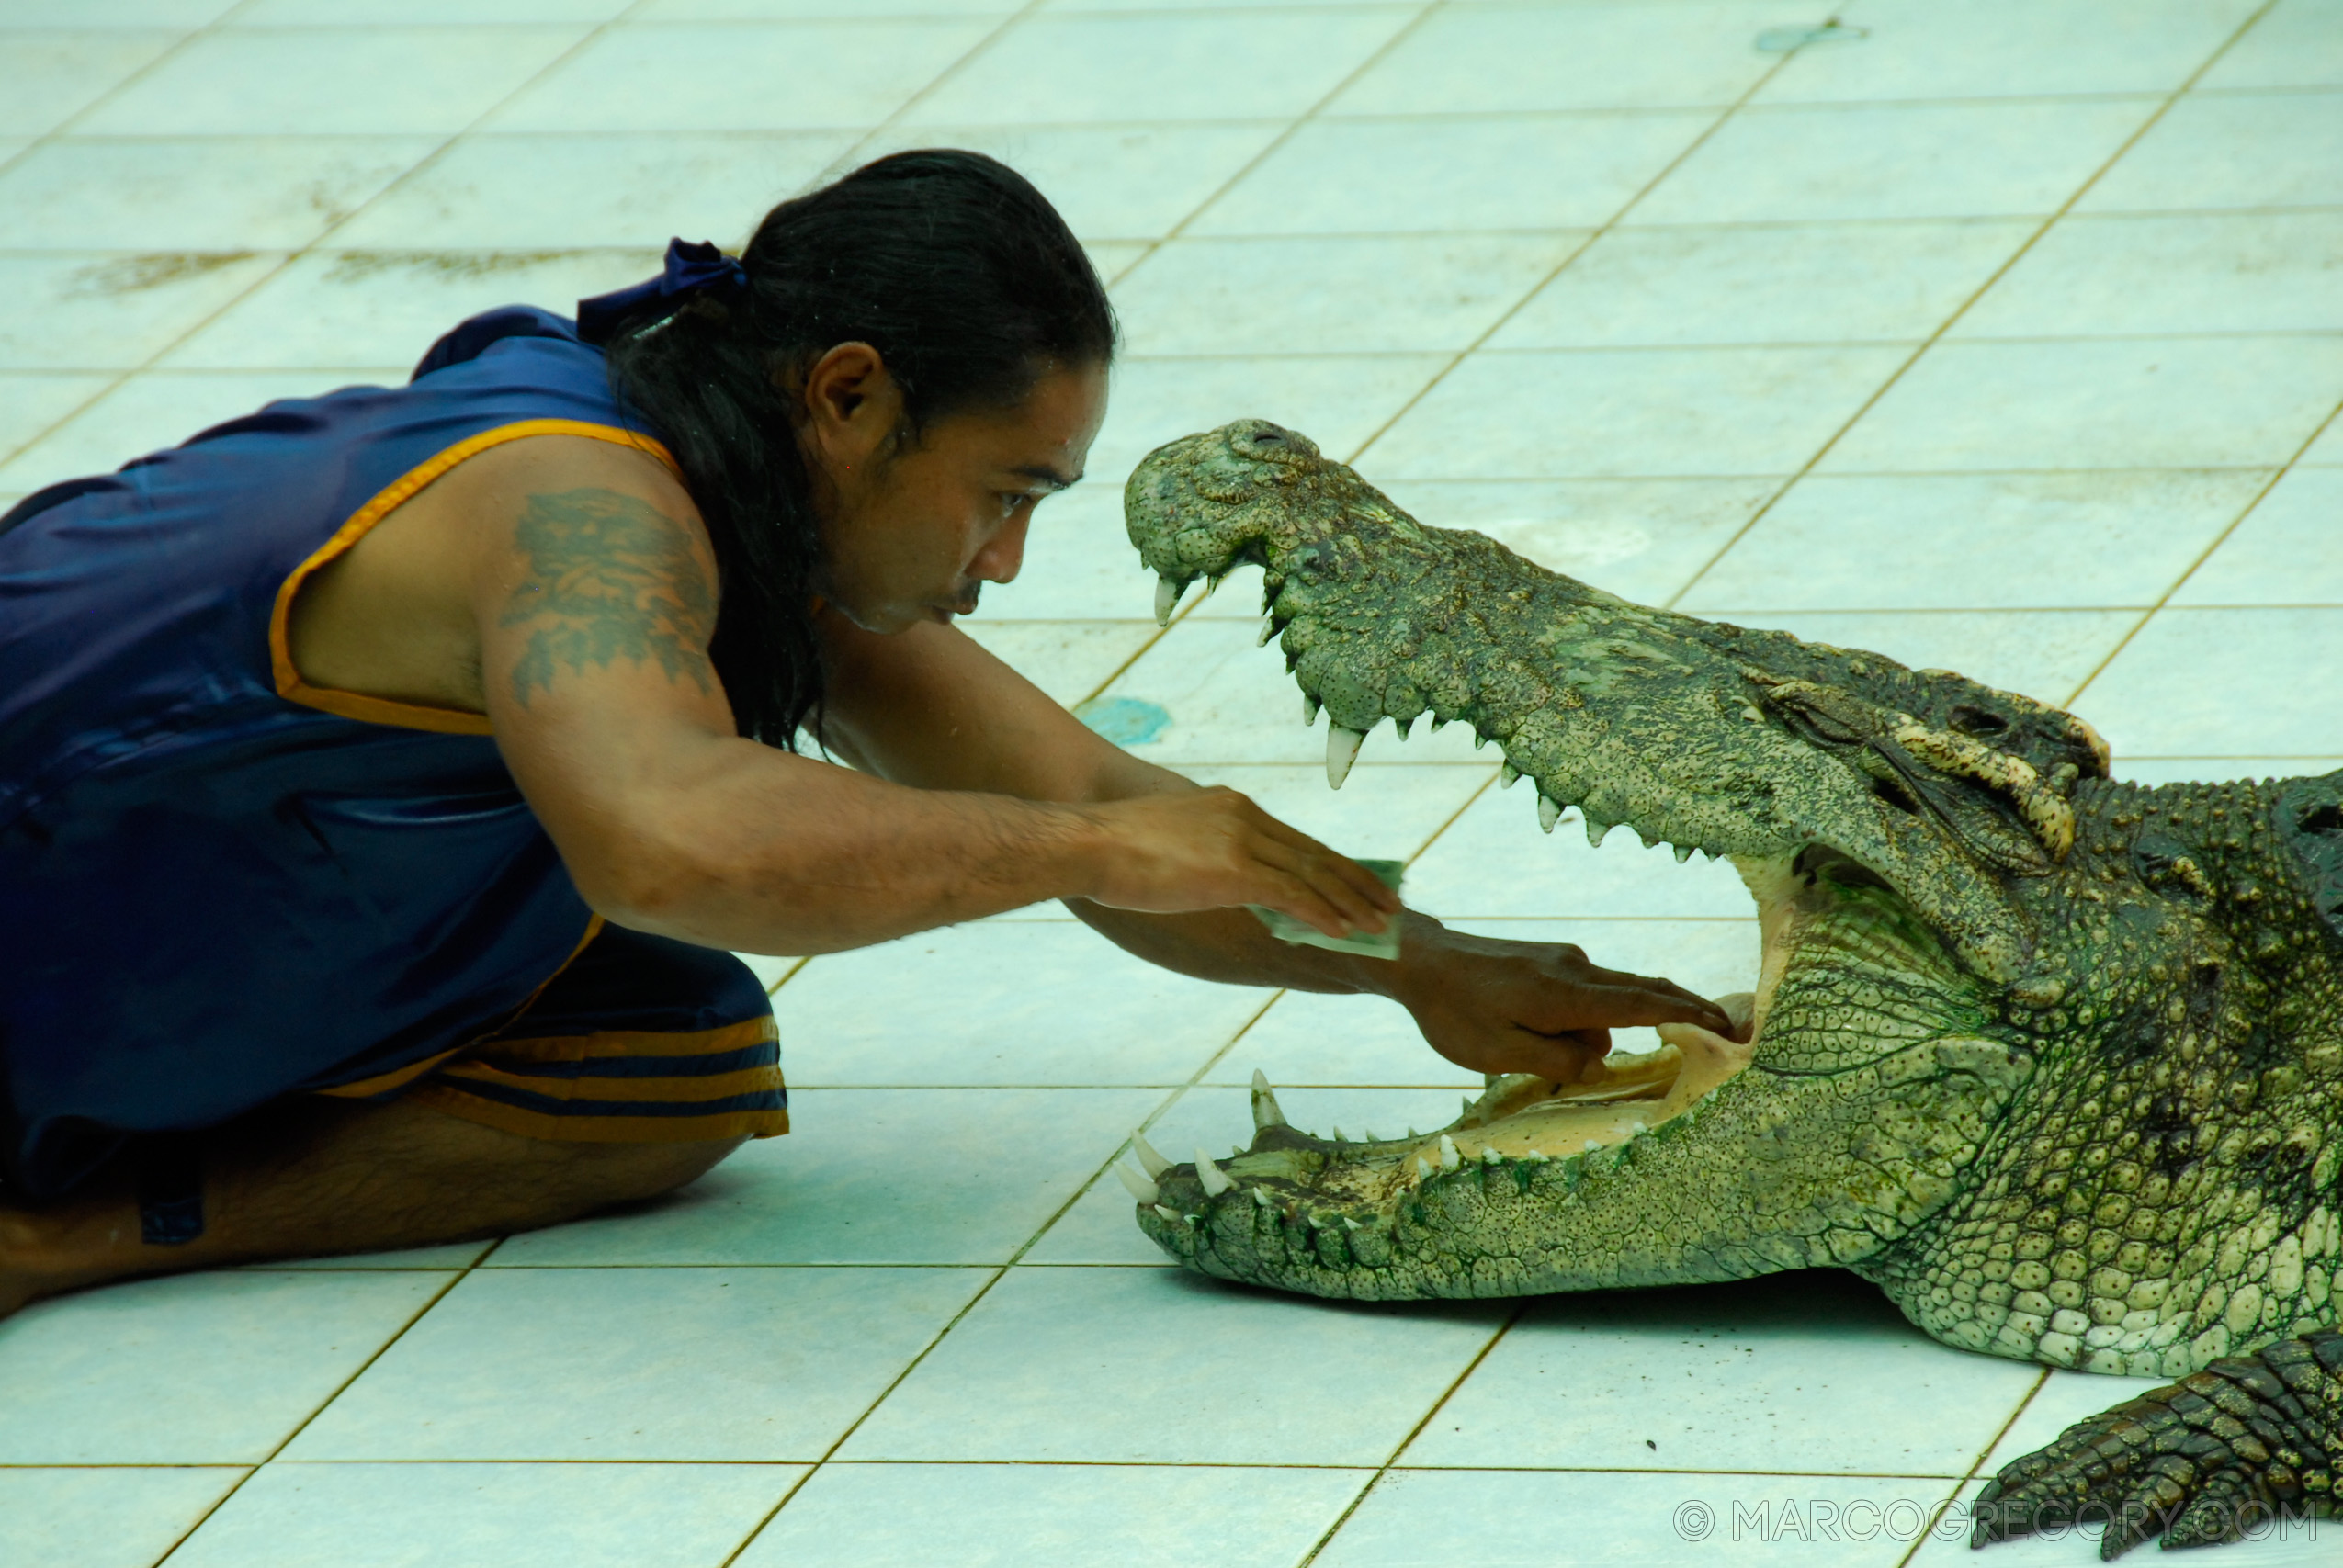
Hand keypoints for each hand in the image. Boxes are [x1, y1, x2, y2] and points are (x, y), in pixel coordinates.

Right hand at [1073, 786, 1399, 940]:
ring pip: (1313, 874)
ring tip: (1381, 925)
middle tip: (1390, 904)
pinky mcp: (1234, 870)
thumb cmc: (1114, 851)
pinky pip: (1292, 895)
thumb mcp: (1170, 845)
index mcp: (1231, 807)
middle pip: (1316, 852)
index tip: (1360, 882)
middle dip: (1357, 881)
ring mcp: (1242, 841)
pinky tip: (1344, 933)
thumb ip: (1206, 858)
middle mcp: (1245, 818)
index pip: (1296, 839)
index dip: (1333, 864)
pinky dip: (1322, 914)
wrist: (1088, 843)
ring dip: (1352, 902)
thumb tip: (1221, 883)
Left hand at [1380, 917, 1733, 1082]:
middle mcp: (1575, 969)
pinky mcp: (1550, 960)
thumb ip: (1558, 1059)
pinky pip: (1582, 995)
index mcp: (1566, 994)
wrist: (1420, 961)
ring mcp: (1563, 960)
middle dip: (1681, 1011)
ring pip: (1603, 1003)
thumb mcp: (1501, 1054)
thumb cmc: (1454, 1013)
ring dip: (1594, 1032)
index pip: (1644, 1003)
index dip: (1690, 1014)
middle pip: (1641, 991)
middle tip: (1723, 1028)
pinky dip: (1579, 1018)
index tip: (1730, 1023)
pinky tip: (1533, 1034)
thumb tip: (1601, 1060)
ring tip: (1529, 1049)